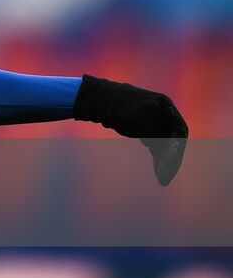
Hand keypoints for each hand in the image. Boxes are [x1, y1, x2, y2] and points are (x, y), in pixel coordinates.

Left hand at [74, 75, 188, 185]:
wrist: (97, 100)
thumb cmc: (121, 109)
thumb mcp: (143, 124)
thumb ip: (158, 139)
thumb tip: (170, 159)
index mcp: (165, 106)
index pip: (179, 131)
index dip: (177, 150)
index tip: (171, 164)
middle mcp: (162, 112)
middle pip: (172, 139)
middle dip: (170, 159)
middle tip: (166, 177)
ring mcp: (152, 119)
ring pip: (163, 143)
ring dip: (164, 160)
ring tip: (163, 178)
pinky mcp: (142, 127)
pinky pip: (154, 143)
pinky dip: (156, 156)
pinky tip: (158, 171)